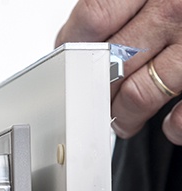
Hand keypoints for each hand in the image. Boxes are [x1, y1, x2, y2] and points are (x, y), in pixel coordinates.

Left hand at [57, 0, 181, 143]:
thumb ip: (127, 2)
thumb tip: (85, 33)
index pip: (93, 19)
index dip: (73, 45)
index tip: (69, 60)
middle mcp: (177, 7)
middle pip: (112, 62)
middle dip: (97, 90)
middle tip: (97, 101)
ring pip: (142, 93)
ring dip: (126, 116)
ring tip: (125, 121)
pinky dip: (176, 128)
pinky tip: (170, 128)